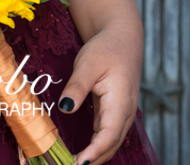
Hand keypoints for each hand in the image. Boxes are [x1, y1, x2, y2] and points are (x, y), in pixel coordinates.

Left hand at [57, 21, 142, 164]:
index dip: (95, 151)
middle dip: (94, 159)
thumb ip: (77, 87)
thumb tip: (65, 109)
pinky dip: (97, 145)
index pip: (109, 135)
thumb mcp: (88, 64)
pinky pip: (107, 133)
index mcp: (120, 102)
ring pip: (110, 142)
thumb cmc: (106, 48)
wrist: (122, 37)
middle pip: (111, 145)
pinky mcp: (115, 111)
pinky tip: (84, 150)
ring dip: (96, 154)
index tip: (80, 163)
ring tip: (75, 162)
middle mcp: (124, 113)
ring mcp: (121, 113)